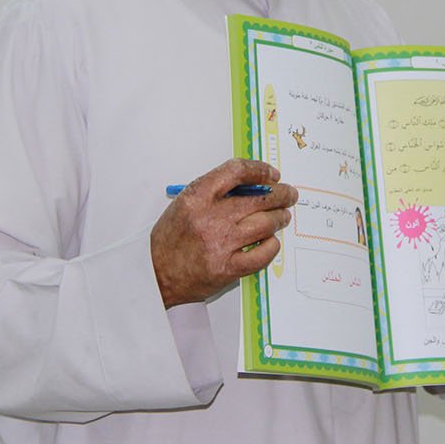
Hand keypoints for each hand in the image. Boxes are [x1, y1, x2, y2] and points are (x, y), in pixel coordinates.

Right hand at [150, 159, 297, 306]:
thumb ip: (216, 191)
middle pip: (259, 198)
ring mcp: (221, 244)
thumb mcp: (186, 203)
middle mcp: (210, 217)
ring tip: (283, 216)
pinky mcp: (228, 268)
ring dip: (279, 218)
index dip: (260, 170)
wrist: (156, 274)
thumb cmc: (170, 238)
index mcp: (197, 196)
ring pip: (265, 224)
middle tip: (288, 195)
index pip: (237, 171)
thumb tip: (253, 185)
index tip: (272, 174)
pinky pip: (262, 254)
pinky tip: (271, 241)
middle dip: (280, 194)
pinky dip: (271, 246)